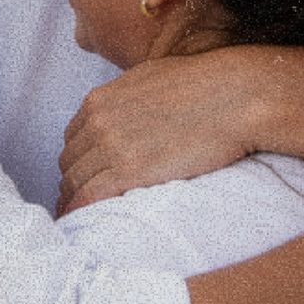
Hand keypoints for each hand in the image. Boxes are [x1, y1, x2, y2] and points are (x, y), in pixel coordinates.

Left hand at [57, 50, 254, 214]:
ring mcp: (112, 146)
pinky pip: (89, 198)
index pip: (72, 139)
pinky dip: (81, 212)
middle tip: (83, 202)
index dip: (77, 161)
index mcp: (100, 100)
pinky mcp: (130, 171)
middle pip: (70, 162)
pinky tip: (84, 224)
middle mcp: (98, 122)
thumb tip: (125, 113)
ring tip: (82, 219)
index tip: (85, 176)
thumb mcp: (147, 79)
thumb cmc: (202, 86)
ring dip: (75, 200)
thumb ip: (125, 100)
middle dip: (74, 182)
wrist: (233, 97)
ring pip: (75, 182)